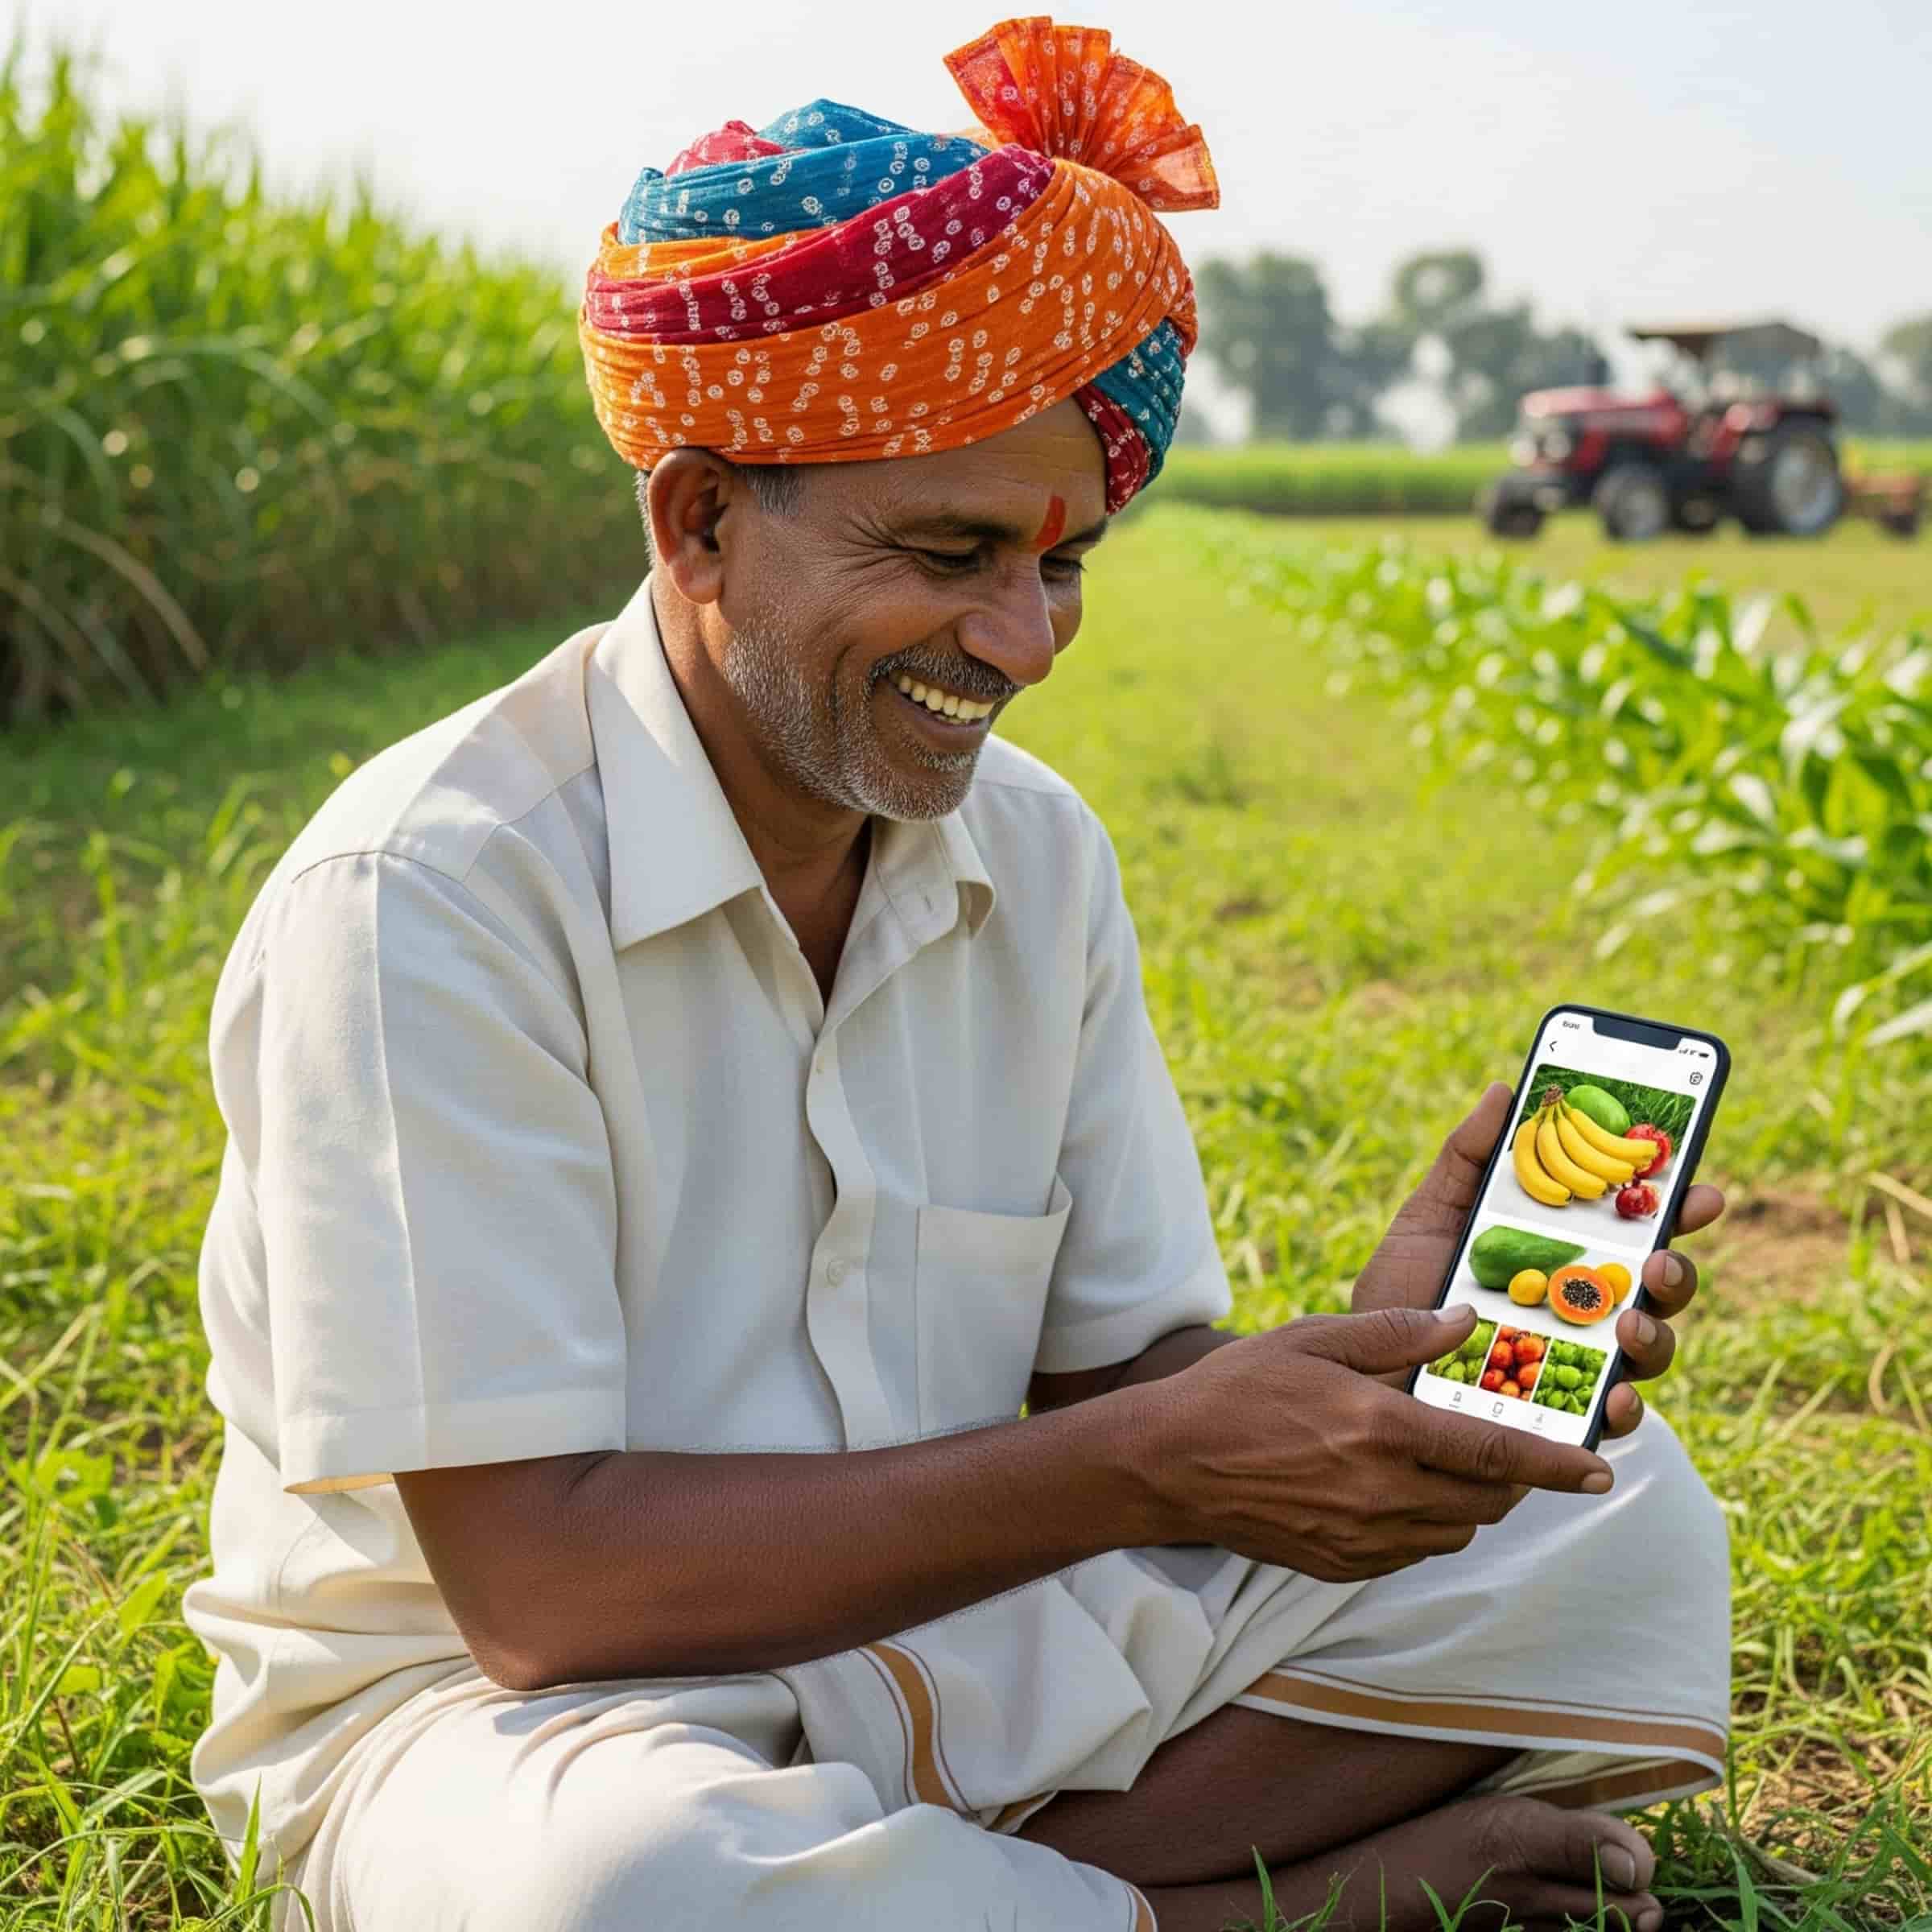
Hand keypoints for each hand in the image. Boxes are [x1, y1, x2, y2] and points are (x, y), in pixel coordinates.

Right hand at [1135, 1305, 1613, 1581]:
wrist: (1166, 1465)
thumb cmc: (1237, 1391)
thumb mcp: (1312, 1340)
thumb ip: (1395, 1333)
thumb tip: (1465, 1322)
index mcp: (1380, 1431)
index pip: (1493, 1456)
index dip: (1555, 1466)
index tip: (1600, 1470)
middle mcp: (1380, 1494)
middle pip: (1486, 1503)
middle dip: (1515, 1483)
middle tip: (1516, 1453)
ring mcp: (1361, 1539)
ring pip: (1453, 1532)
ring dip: (1470, 1505)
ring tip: (1449, 1466)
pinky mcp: (1341, 1566)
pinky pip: (1410, 1552)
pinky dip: (1424, 1526)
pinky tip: (1396, 1490)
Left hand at [1352, 1083, 1723, 1437]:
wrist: (1363, 1384)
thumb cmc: (1401, 1297)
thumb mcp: (1427, 1219)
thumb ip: (1466, 1159)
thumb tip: (1503, 1089)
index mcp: (1561, 1253)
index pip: (1632, 1226)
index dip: (1673, 1205)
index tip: (1694, 1184)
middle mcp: (1582, 1307)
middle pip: (1657, 1286)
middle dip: (1676, 1268)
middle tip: (1661, 1255)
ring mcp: (1580, 1363)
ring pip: (1648, 1347)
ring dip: (1655, 1334)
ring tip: (1631, 1321)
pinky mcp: (1562, 1419)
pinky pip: (1611, 1419)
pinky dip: (1622, 1409)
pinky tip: (1614, 1398)